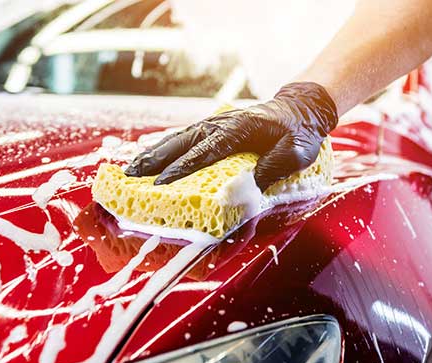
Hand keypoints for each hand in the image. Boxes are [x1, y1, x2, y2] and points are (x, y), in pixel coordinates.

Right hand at [123, 82, 337, 190]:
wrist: (300, 110)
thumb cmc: (299, 133)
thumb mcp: (297, 152)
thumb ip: (275, 166)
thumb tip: (250, 184)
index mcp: (239, 130)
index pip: (205, 152)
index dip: (182, 169)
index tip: (161, 184)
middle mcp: (221, 124)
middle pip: (182, 143)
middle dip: (155, 161)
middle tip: (131, 177)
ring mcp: (215, 125)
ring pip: (178, 140)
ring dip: (154, 155)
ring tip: (131, 172)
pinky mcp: (214, 130)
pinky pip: (185, 140)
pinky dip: (165, 150)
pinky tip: (151, 162)